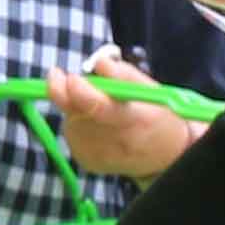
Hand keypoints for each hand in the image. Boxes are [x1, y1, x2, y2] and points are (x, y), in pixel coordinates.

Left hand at [46, 64, 201, 182]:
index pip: (101, 108)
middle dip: (65, 92)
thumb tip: (99, 63)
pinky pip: (71, 134)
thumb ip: (123, 74)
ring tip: (94, 104)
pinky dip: (76, 122)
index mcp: (135, 120)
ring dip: (74, 107)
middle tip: (59, 75)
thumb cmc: (157, 116)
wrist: (165, 157)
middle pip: (78, 115)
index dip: (81, 92)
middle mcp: (116, 142)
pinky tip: (92, 121)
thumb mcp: (151, 90)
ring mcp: (100, 156)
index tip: (71, 77)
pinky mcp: (89, 162)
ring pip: (71, 122)